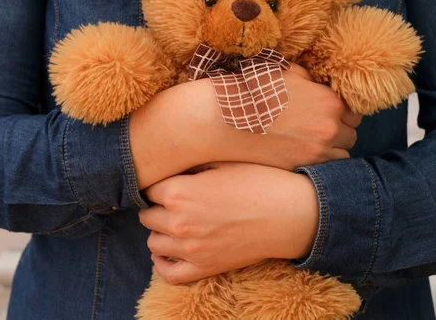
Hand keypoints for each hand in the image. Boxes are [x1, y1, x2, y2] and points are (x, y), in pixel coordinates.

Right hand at [130, 63, 361, 188]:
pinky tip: (298, 152)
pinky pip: (319, 169)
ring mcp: (313, 154)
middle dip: (339, 130)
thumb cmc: (252, 89)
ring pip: (339, 156)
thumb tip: (318, 85)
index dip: (342, 111)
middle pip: (351, 136)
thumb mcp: (286, 72)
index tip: (328, 110)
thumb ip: (311, 79)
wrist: (222, 118)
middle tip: (319, 126)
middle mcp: (328, 130)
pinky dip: (315, 163)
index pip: (355, 112)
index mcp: (330, 102)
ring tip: (309, 141)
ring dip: (330, 149)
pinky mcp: (296, 168)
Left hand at [139, 162, 318, 283]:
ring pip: (153, 242)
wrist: (289, 213)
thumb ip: (191, 167)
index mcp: (179, 192)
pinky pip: (168, 273)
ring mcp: (190, 248)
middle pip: (147, 215)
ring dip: (160, 231)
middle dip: (157, 207)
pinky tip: (169, 250)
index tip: (168, 182)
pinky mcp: (204, 267)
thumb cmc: (258, 181)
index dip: (158, 184)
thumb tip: (175, 168)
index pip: (148, 188)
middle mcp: (178, 221)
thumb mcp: (221, 163)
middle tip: (172, 202)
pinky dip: (162, 262)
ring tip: (174, 223)